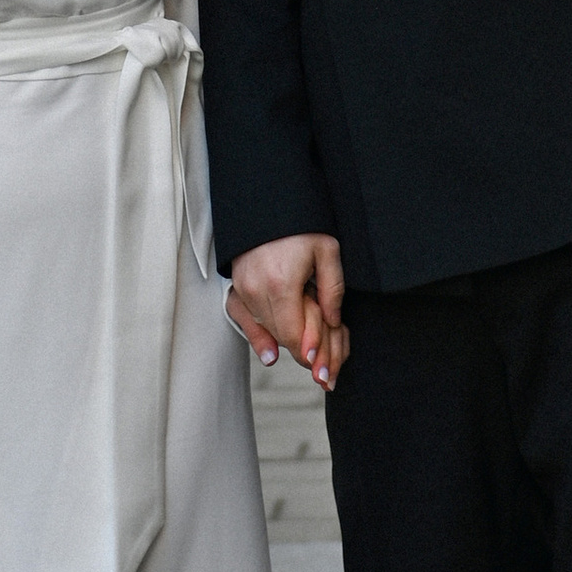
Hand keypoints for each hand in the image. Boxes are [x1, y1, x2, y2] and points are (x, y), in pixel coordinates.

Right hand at [225, 234, 348, 391]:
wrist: (267, 199)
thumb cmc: (300, 224)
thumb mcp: (327, 250)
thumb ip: (332, 289)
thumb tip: (334, 322)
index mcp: (281, 283)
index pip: (293, 335)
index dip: (310, 353)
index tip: (324, 368)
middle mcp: (257, 290)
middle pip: (281, 337)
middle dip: (304, 353)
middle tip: (326, 371)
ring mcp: (243, 288)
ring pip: (267, 329)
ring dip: (287, 341)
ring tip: (313, 356)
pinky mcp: (237, 284)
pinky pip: (246, 319)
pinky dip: (259, 335)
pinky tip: (270, 355)